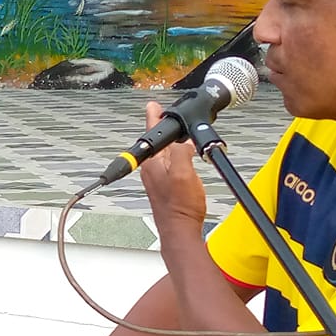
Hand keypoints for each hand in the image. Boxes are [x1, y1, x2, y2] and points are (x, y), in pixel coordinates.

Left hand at [136, 100, 208, 239]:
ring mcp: (157, 179)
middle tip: (163, 115)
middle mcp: (152, 170)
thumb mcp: (183, 172)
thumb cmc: (180, 207)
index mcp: (153, 163)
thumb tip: (183, 142)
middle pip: (156, 143)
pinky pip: (168, 164)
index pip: (152, 133)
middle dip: (161, 128)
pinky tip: (181, 157)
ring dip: (169, 142)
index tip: (152, 106)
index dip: (153, 117)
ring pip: (162, 153)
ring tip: (175, 133)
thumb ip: (181, 152)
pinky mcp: (165, 187)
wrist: (180, 230)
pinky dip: (174, 155)